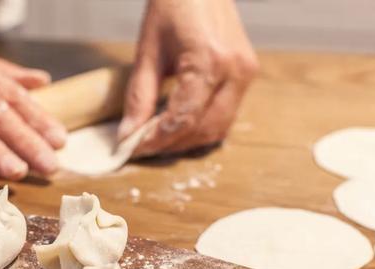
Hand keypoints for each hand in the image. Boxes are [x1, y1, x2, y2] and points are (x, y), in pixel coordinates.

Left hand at [119, 0, 257, 156]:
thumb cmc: (173, 4)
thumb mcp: (147, 50)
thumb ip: (138, 97)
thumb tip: (127, 135)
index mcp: (209, 60)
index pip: (183, 118)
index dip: (156, 139)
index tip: (132, 148)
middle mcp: (235, 70)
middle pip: (203, 129)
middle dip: (171, 144)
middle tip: (141, 146)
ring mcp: (246, 73)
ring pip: (218, 128)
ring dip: (187, 140)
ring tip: (157, 138)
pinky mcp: (247, 74)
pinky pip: (225, 115)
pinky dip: (201, 127)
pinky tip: (178, 125)